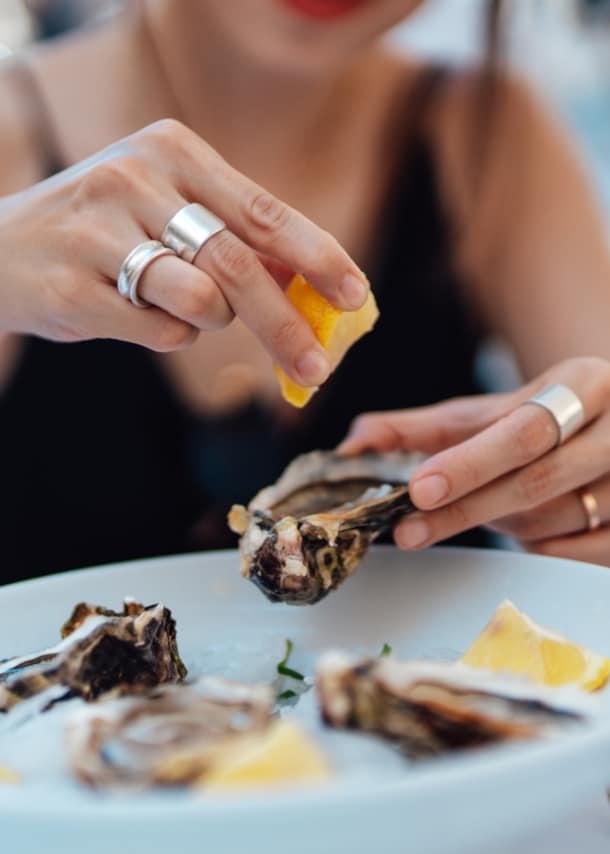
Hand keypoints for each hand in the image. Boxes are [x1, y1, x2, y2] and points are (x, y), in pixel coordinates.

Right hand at [0, 119, 367, 385]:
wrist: (0, 249)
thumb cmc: (104, 230)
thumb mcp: (167, 207)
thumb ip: (235, 235)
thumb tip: (312, 282)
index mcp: (172, 151)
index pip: (265, 211)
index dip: (318, 258)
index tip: (355, 294)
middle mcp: (135, 180)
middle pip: (240, 266)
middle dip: (286, 325)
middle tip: (317, 368)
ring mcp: (100, 233)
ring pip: (202, 304)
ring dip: (208, 321)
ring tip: (177, 304)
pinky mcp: (76, 288)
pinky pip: (160, 333)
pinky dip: (166, 334)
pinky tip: (133, 311)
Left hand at [340, 357, 609, 565]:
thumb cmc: (544, 419)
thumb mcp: (490, 414)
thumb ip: (423, 428)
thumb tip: (354, 443)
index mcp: (584, 384)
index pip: (522, 429)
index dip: (468, 463)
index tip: (418, 489)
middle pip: (537, 479)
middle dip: (467, 507)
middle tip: (409, 529)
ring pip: (553, 520)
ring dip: (502, 523)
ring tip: (481, 507)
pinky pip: (576, 554)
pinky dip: (541, 546)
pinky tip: (526, 527)